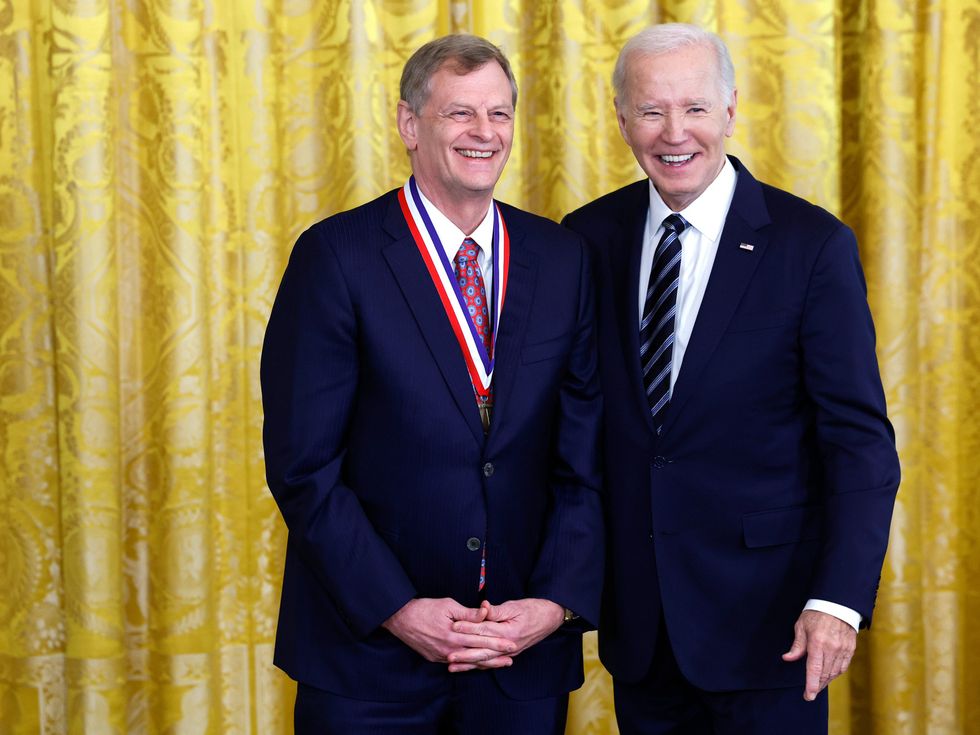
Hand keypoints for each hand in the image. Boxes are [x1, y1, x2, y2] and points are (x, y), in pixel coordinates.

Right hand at [382, 598, 514, 667]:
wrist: (400, 619)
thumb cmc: (425, 608)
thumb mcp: (448, 605)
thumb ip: (468, 613)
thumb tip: (485, 612)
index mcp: (453, 635)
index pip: (480, 640)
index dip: (497, 643)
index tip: (511, 644)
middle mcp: (448, 649)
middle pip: (476, 654)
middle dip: (495, 657)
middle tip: (511, 658)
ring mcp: (441, 657)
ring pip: (467, 662)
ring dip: (484, 663)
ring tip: (499, 664)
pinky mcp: (435, 658)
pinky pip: (456, 663)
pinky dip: (469, 664)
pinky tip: (478, 664)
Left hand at [448, 598, 564, 671]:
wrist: (550, 618)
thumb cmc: (532, 609)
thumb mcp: (515, 606)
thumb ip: (496, 610)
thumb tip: (482, 607)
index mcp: (510, 632)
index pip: (485, 631)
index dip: (468, 628)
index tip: (453, 627)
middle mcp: (510, 646)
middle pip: (483, 651)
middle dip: (465, 654)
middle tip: (448, 656)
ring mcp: (510, 652)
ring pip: (486, 660)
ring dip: (469, 664)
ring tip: (452, 666)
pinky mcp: (509, 654)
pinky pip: (492, 662)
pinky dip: (479, 665)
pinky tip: (467, 667)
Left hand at [782, 609, 857, 699]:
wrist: (837, 604)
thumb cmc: (816, 614)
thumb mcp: (801, 626)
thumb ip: (797, 645)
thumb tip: (787, 658)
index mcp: (817, 642)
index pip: (814, 669)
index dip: (811, 685)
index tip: (808, 696)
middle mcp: (832, 648)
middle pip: (825, 674)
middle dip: (817, 686)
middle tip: (810, 693)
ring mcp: (843, 649)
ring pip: (834, 673)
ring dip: (826, 681)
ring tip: (818, 686)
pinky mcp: (850, 649)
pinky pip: (843, 667)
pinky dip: (835, 674)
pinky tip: (829, 676)